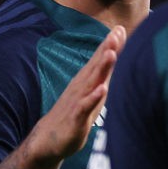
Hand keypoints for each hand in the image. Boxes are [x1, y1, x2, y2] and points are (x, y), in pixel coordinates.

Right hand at [25, 25, 125, 162]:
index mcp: (86, 82)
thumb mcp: (91, 93)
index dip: (110, 45)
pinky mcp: (75, 119)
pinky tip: (102, 89)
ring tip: (111, 53)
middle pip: (95, 66)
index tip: (120, 28)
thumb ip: (101, 76)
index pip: (98, 60)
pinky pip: (85, 107)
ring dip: (101, 68)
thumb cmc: (73, 114)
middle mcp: (81, 88)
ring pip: (91, 82)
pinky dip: (93, 98)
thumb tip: (114, 58)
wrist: (47, 140)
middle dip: (107, 49)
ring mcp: (78, 102)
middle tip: (116, 33)